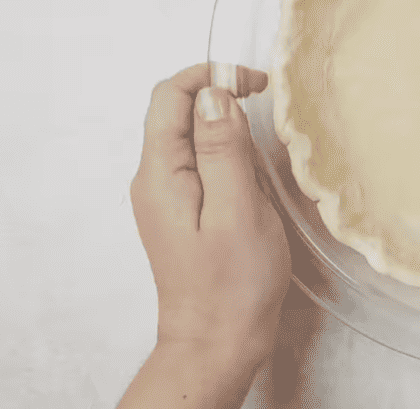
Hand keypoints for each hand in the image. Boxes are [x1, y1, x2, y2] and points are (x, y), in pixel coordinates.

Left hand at [129, 63, 290, 376]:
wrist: (217, 342)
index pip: (171, 95)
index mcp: (160, 174)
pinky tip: (252, 176)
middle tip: (265, 107)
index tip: (256, 83)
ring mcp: (166, 196)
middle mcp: (154, 179)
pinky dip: (227, 153)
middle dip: (221, 96)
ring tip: (263, 150)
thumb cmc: (232, 285)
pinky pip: (199, 163)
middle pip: (177, 111)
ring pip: (190, 136)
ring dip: (226, 127)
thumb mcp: (237, 210)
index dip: (212, 76)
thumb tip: (214, 94)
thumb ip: (223, 149)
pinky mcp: (183, 210)